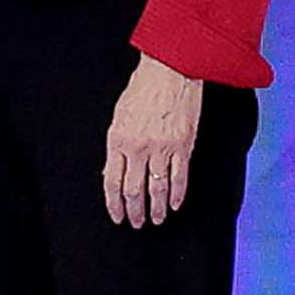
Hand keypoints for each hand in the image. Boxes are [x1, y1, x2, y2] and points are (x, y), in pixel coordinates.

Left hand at [104, 54, 202, 227]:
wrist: (170, 72)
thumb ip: (117, 143)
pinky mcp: (183, 147)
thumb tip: (115, 168)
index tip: (116, 215)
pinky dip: (176, 195)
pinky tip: (173, 205)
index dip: (113, 202)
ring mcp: (161, 149)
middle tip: (135, 223)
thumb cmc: (142, 89)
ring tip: (155, 220)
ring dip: (155, 208)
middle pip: (133, 190)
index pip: (111, 180)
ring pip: (157, 189)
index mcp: (117, 140)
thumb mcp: (119, 116)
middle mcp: (137, 148)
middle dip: (133, 211)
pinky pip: (179, 178)